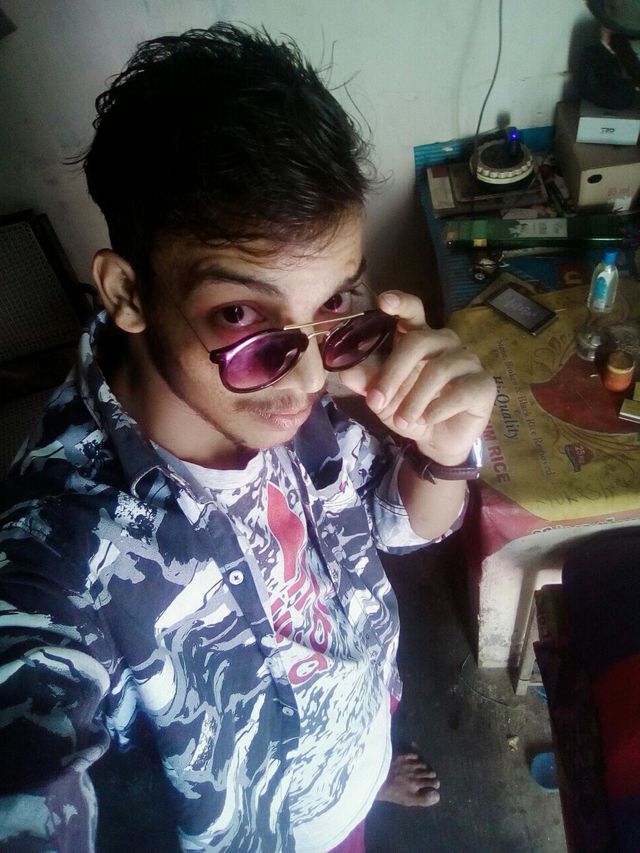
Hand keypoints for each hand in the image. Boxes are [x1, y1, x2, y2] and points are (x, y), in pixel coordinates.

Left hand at [338, 290, 496, 465]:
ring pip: (438, 370)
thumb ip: (366, 382)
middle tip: (376, 401)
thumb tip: (344, 371)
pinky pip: (461, 391)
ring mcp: (467, 361)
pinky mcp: (484, 384)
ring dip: (414, 399)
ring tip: (401, 422)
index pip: (413, 310)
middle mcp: (445, 342)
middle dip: (392, 373)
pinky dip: (438, 409)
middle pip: (419, 341)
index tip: (384, 301)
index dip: (400, 303)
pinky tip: (427, 420)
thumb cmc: (409, 409)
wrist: (436, 440)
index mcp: (419, 336)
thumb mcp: (382, 398)